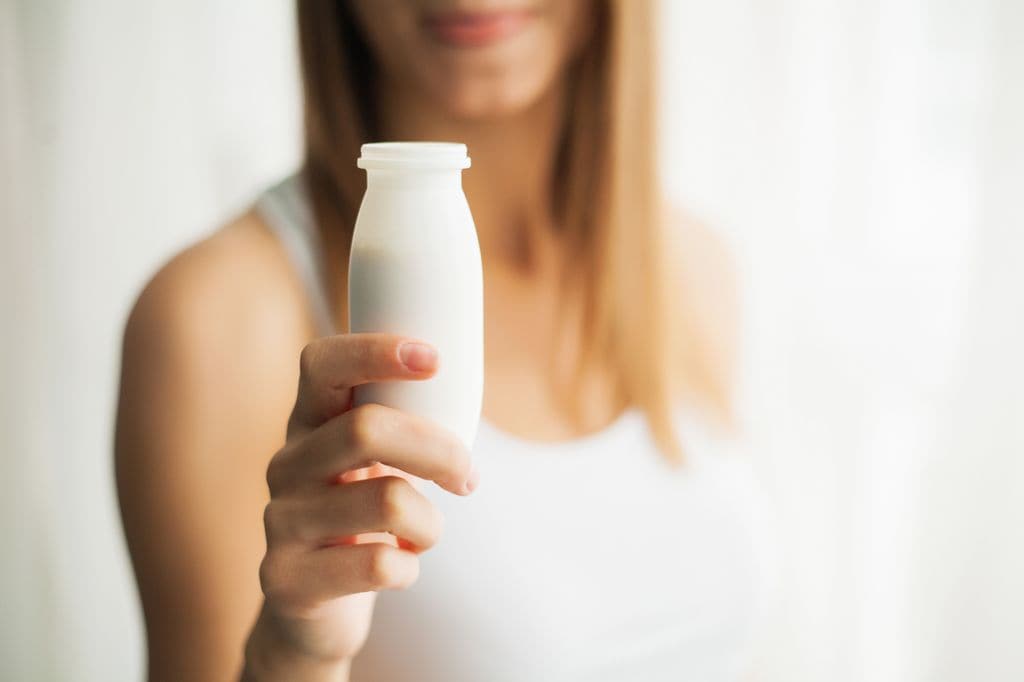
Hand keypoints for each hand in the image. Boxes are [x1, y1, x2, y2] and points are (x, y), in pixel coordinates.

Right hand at [243, 334, 476, 678]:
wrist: (309, 608)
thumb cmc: (359, 518)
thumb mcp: (372, 463)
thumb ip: (401, 422)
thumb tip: (463, 385)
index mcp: (310, 423)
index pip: (321, 364)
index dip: (375, 351)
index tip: (434, 358)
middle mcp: (287, 464)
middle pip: (366, 429)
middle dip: (438, 449)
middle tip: (467, 475)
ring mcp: (281, 522)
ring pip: (388, 501)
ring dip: (430, 522)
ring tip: (425, 532)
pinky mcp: (286, 579)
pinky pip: (380, 567)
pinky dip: (409, 569)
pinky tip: (399, 568)